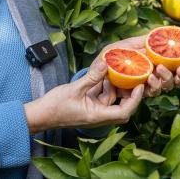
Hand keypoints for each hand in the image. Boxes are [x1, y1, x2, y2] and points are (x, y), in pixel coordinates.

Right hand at [24, 56, 143, 133]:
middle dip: (127, 93)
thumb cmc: (54, 106)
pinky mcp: (88, 107)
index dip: (134, 100)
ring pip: (111, 100)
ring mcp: (93, 112)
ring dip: (113, 86)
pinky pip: (101, 97)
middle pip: (122, 108)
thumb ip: (92, 77)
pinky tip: (102, 75)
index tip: (139, 86)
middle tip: (132, 77)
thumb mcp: (74, 89)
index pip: (124, 112)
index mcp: (97, 116)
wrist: (40, 115)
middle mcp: (98, 116)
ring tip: (114, 70)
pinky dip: (103, 87)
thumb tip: (106, 63)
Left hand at [98, 36, 179, 97]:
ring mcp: (146, 85)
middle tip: (178, 68)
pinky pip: (150, 94)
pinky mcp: (137, 94)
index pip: (177, 65)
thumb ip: (143, 41)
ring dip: (165, 80)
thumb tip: (162, 31)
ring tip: (157, 72)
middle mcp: (154, 75)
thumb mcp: (126, 44)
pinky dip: (151, 87)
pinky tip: (148, 80)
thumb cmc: (110, 55)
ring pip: (165, 87)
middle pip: (176, 79)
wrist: (95, 71)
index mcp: (155, 62)